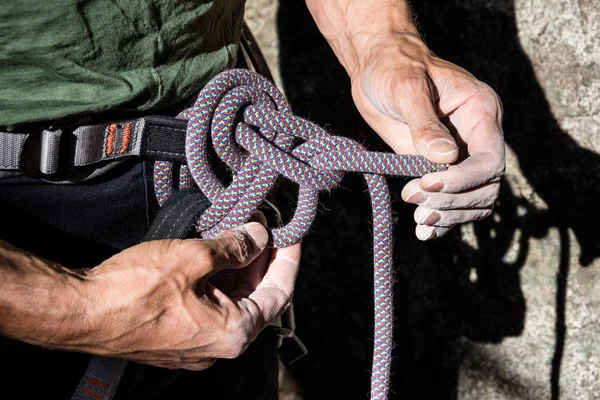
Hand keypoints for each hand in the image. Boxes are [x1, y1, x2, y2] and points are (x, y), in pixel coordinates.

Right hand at [72, 223, 299, 369]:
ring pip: (232, 299)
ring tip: (236, 230)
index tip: (291, 233)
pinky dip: (217, 278)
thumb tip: (257, 236)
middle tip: (259, 224)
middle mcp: (220, 345)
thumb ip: (234, 247)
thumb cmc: (132, 291)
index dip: (288, 257)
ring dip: (237, 265)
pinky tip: (212, 251)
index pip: (280, 291)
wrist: (80, 312)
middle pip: (257, 295)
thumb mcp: (193, 258)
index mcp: (233, 333)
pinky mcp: (179, 335)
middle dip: (261, 257)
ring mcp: (198, 342)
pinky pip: (210, 304)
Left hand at [350, 34, 504, 239]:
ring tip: (418, 221)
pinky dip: (441, 222)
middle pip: (486, 186)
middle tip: (415, 202)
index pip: (489, 159)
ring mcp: (460, 156)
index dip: (463, 179)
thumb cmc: (394, 68)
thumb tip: (445, 159)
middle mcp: (477, 137)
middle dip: (453, 201)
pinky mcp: (438, 169)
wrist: (376, 69)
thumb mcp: (407, 88)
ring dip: (449, 216)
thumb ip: (425, 124)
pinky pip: (452, 203)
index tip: (427, 185)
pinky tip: (423, 233)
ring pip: (474, 201)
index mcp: (481, 111)